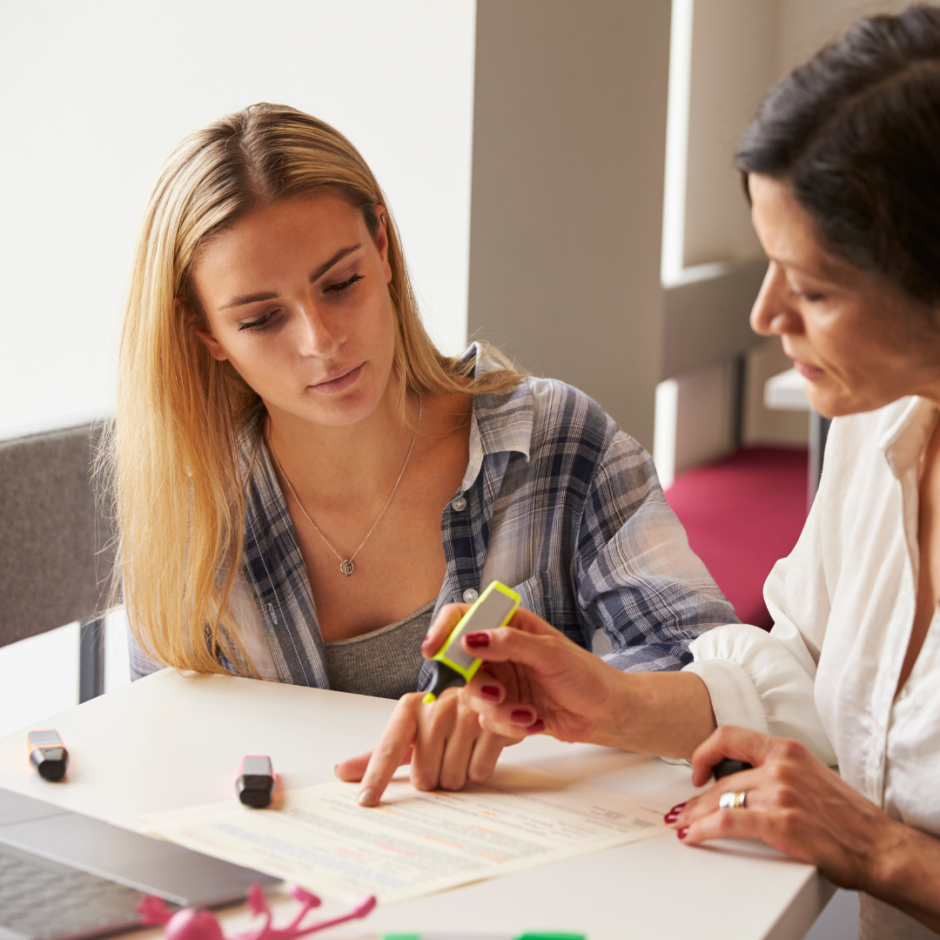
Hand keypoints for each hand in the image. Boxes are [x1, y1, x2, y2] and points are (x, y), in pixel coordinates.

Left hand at [334, 685, 516, 806]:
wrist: (494, 689)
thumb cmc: (448, 714)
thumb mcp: (414, 729)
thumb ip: (380, 752)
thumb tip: (340, 772)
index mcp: (411, 707)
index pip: (388, 748)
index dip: (376, 777)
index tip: (366, 801)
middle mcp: (437, 707)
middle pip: (424, 777)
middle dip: (434, 775)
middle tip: (444, 754)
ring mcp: (467, 714)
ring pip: (452, 778)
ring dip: (457, 774)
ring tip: (463, 749)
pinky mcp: (495, 725)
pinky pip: (478, 773)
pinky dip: (478, 770)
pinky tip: (480, 749)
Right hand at [427, 603, 627, 746]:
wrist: (605, 712)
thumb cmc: (586, 675)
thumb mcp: (551, 653)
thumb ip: (511, 643)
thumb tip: (473, 638)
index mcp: (508, 624)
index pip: (464, 617)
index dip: (443, 630)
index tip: (435, 649)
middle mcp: (498, 651)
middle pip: (460, 663)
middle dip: (477, 686)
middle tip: (497, 694)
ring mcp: (499, 680)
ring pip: (472, 696)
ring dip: (498, 710)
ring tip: (528, 714)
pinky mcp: (504, 708)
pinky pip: (488, 720)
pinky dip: (509, 725)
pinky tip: (534, 721)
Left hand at [668, 725, 903, 892]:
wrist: (879, 846)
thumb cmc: (848, 817)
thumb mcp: (810, 775)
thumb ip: (777, 771)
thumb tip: (743, 781)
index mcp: (787, 750)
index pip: (730, 736)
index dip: (705, 752)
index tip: (697, 770)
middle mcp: (781, 767)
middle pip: (722, 780)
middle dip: (696, 799)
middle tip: (682, 811)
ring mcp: (780, 794)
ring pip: (720, 800)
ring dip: (695, 815)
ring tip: (683, 825)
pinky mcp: (781, 823)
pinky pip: (728, 821)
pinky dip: (704, 828)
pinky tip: (694, 835)